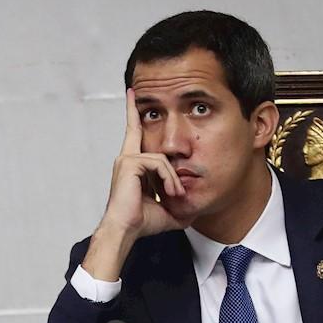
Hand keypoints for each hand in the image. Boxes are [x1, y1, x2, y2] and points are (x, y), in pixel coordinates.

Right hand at [82, 89, 185, 280]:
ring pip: (161, 156)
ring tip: (175, 194)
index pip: (134, 136)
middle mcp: (126, 158)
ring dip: (173, 177)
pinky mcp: (129, 164)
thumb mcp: (169, 211)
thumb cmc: (142, 223)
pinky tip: (170, 192)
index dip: (133, 117)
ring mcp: (126, 160)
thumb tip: (196, 208)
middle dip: (132, 109)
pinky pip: (158, 163)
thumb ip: (181, 204)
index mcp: (133, 166)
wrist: (126, 231)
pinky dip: (169, 179)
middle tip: (132, 91)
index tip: (131, 98)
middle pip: (135, 129)